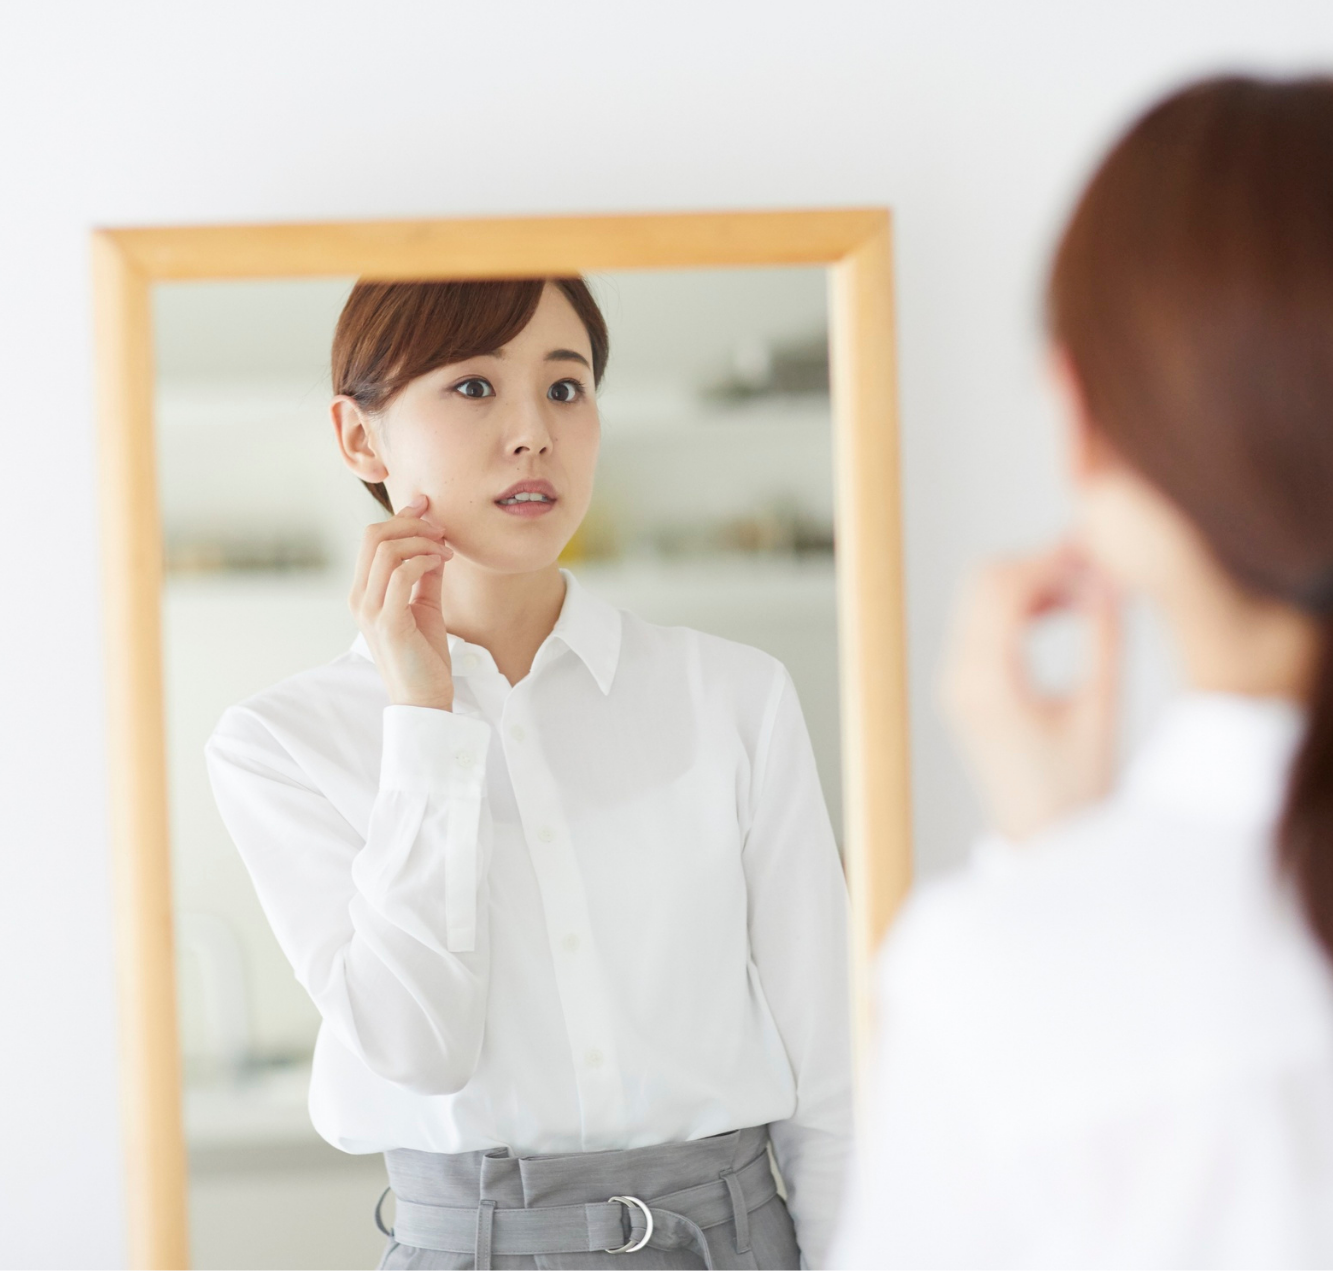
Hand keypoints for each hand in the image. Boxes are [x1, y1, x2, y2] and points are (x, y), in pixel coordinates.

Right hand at [350, 495, 454, 709]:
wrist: (423, 698)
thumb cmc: (423, 655)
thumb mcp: (424, 605)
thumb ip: (425, 574)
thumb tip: (435, 543)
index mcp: (364, 592)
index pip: (371, 538)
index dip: (400, 517)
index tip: (428, 510)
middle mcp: (360, 598)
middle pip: (374, 535)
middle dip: (411, 523)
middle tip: (441, 531)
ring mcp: (370, 611)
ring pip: (386, 550)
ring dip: (421, 541)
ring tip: (445, 551)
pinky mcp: (388, 623)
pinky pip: (401, 574)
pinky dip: (423, 561)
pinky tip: (441, 564)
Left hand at [941, 544, 1119, 841]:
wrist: (1042, 840)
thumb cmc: (1073, 793)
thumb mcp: (1099, 713)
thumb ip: (1105, 641)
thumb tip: (1112, 580)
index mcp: (986, 684)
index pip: (1003, 588)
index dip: (1050, 560)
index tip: (1096, 553)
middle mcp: (959, 677)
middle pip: (985, 582)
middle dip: (1040, 564)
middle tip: (1095, 564)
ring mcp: (956, 681)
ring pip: (982, 597)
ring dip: (1032, 582)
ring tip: (1089, 589)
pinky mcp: (965, 687)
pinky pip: (983, 623)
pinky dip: (1021, 606)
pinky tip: (1066, 611)